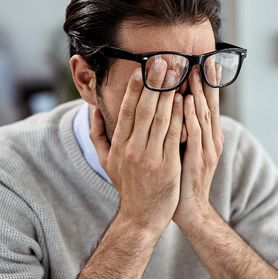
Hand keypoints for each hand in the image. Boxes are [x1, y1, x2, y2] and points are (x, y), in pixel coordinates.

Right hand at [90, 63, 183, 232]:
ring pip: (161, 119)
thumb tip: (93, 110)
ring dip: (169, 94)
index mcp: (118, 146)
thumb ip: (97, 134)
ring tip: (176, 73)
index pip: (127, 112)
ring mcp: (151, 158)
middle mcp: (132, 150)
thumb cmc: (126, 186)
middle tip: (163, 61)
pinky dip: (180, 116)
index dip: (134, 89)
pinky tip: (185, 99)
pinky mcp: (168, 166)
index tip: (141, 70)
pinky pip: (175, 136)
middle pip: (144, 110)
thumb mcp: (105, 161)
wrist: (141, 216)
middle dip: (154, 83)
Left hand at [173, 62, 223, 226]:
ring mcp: (207, 150)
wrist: (189, 208)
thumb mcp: (185, 149)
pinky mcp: (198, 160)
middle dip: (207, 81)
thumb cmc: (182, 177)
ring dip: (198, 92)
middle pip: (210, 105)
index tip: (204, 61)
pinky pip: (194, 134)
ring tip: (194, 71)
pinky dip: (190, 116)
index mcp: (208, 136)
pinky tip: (185, 100)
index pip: (208, 104)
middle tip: (203, 58)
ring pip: (203, 115)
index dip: (207, 83)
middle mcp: (212, 140)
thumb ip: (183, 128)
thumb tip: (174, 106)